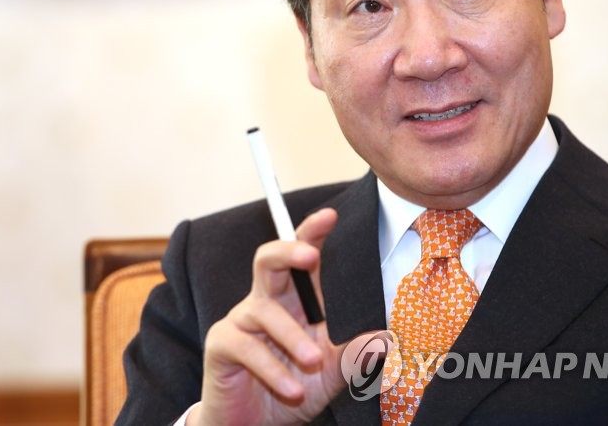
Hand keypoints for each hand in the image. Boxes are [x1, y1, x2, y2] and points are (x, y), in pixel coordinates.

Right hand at [188, 208, 386, 425]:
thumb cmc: (290, 390)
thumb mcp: (329, 377)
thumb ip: (353, 358)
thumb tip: (386, 338)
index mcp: (293, 303)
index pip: (300, 259)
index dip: (311, 233)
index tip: (330, 216)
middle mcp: (264, 304)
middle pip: (267, 260)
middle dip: (288, 250)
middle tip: (311, 255)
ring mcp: (239, 322)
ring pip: (264, 310)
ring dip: (292, 337)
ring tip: (314, 363)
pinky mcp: (222, 345)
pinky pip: (246, 346)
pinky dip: (273, 369)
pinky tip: (292, 389)